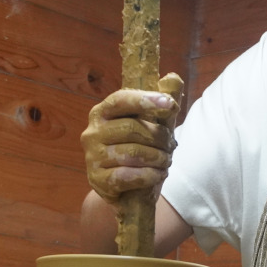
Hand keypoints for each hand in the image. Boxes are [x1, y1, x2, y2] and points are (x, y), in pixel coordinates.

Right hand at [81, 74, 181, 203]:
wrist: (124, 188)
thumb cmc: (138, 149)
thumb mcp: (152, 125)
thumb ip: (163, 103)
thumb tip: (173, 77)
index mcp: (102, 112)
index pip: (121, 100)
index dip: (145, 100)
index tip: (169, 104)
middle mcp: (92, 132)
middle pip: (132, 128)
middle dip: (159, 137)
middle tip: (171, 146)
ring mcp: (92, 157)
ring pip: (132, 153)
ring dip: (158, 158)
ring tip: (166, 161)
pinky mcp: (97, 180)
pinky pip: (127, 176)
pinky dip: (149, 175)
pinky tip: (159, 174)